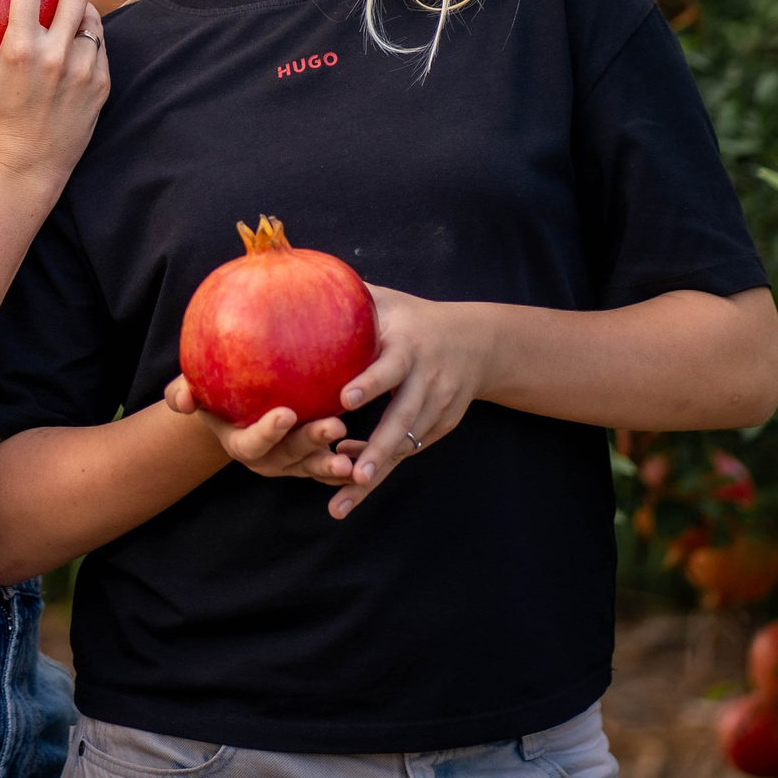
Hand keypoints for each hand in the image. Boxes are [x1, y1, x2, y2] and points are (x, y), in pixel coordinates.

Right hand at [159, 376, 355, 481]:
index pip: (253, 441)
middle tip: (334, 426)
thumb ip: (183, 392)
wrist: (239, 407)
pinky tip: (371, 451)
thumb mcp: (194, 389)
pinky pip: (336, 467)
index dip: (268, 431)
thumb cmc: (215, 392)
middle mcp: (269, 459)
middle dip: (312, 443)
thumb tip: (181, 398)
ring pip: (316, 466)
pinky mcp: (315, 459)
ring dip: (336, 463)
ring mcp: (294, 463)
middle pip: (291, 456)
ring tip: (354, 459)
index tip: (285, 413)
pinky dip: (354, 461)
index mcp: (241, 442)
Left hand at [323, 287, 495, 519]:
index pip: (389, 368)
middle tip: (355, 474)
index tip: (346, 399)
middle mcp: (426, 381)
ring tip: (346, 499)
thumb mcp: (389, 302)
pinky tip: (353, 485)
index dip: (370, 383)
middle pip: (403, 420)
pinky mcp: (440, 427)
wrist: (479, 342)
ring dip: (377, 470)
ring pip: (406, 445)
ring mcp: (437, 408)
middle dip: (379, 448)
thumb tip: (298, 279)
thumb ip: (351, 296)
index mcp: (409, 348)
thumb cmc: (415, 318)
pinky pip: (408, 450)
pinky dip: (383, 466)